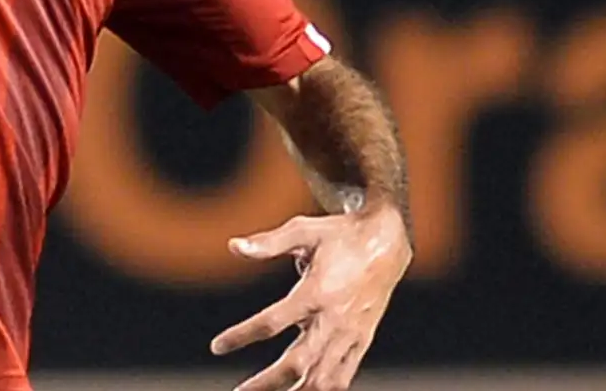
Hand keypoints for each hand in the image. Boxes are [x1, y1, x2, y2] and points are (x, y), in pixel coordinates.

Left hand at [211, 206, 410, 390]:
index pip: (271, 322)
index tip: (217, 347)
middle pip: (298, 363)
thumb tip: (233, 246)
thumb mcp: (303, 230)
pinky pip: (344, 375)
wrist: (388, 243)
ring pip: (323, 378)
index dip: (241, 336)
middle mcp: (334, 319)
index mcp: (316, 292)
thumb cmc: (340, 235)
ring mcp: (351, 334)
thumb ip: (268, 243)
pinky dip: (324, 389)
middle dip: (267, 382)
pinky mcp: (362, 341)